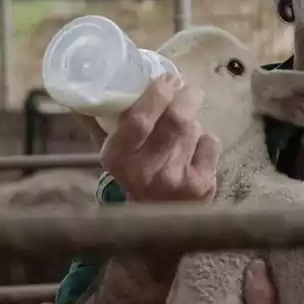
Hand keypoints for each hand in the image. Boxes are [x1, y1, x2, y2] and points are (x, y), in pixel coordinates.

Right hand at [97, 73, 220, 203]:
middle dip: (187, 97)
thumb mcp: (115, 153)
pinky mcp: (201, 185)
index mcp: (119, 158)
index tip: (167, 79)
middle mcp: (147, 171)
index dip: (157, 94)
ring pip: (194, 129)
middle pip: (176, 120)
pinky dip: (206, 139)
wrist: (155, 225)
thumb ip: (104, 122)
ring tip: (185, 128)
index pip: (140, 120)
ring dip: (192, 121)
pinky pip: (211, 143)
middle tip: (187, 89)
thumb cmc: (134, 177)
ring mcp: (176, 179)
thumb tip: (91, 88)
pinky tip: (195, 150)